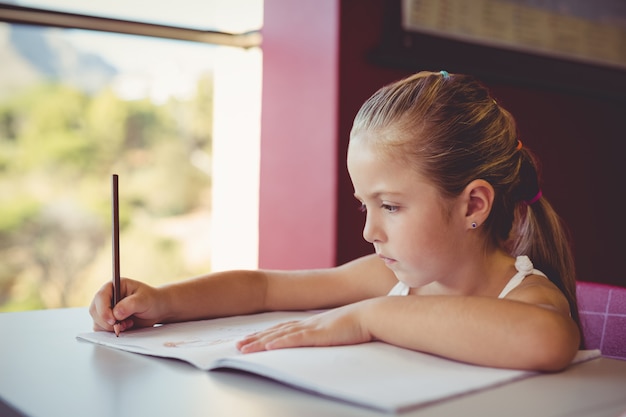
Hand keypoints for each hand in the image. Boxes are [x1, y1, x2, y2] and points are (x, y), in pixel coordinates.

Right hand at [89, 278, 163, 333]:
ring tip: (129, 324)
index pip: (100, 297)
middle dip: (107, 322)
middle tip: (123, 325)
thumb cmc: (151, 300)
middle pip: (95, 311)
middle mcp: (107, 297)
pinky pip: (102, 329)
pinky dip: (112, 332)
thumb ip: (130, 305)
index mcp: (113, 286)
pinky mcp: (107, 321)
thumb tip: (116, 313)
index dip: (103, 309)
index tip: (113, 320)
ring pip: (97, 322)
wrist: (156, 310)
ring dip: (111, 327)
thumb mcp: (144, 300)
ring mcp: (105, 309)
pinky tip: (125, 327)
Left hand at [236, 302, 371, 352]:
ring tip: (244, 348)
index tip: (251, 339)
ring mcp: (311, 328)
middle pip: (275, 332)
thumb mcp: (338, 330)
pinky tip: (268, 347)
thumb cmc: (359, 323)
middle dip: (256, 339)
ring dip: (260, 343)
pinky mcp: (318, 334)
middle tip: (239, 346)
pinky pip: (295, 340)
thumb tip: (324, 339)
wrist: (371, 314)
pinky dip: (280, 343)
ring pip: (280, 336)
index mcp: (312, 323)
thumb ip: (328, 334)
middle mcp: (307, 323)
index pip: (283, 329)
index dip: (266, 335)